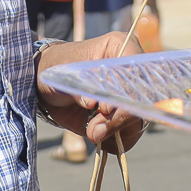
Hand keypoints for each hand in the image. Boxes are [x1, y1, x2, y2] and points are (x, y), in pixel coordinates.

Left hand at [36, 32, 147, 152]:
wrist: (48, 86)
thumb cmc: (58, 68)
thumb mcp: (64, 74)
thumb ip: (81, 89)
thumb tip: (94, 106)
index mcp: (121, 48)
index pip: (139, 70)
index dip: (127, 92)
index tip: (105, 108)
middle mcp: (132, 73)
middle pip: (142, 99)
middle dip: (120, 118)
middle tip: (95, 128)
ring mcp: (129, 97)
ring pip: (138, 120)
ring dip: (116, 131)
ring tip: (92, 131)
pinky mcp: (122, 117)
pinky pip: (129, 135)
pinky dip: (114, 142)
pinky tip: (97, 137)